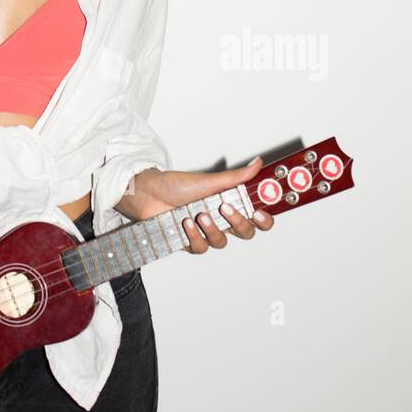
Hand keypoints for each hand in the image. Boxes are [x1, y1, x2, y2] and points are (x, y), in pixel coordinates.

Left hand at [129, 157, 275, 252]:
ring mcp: (206, 232)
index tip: (258, 212)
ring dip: (212, 229)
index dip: (264, 219)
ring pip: (222, 242)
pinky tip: (186, 224)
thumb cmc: (176, 184)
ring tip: (200, 214)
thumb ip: (234, 177)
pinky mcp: (190, 241)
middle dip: (239, 223)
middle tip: (226, 209)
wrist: (148, 194)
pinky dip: (194, 236)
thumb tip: (258, 163)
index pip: (256, 217)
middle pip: (245, 233)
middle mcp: (220, 219)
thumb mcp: (208, 181)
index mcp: (229, 203)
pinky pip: (200, 247)